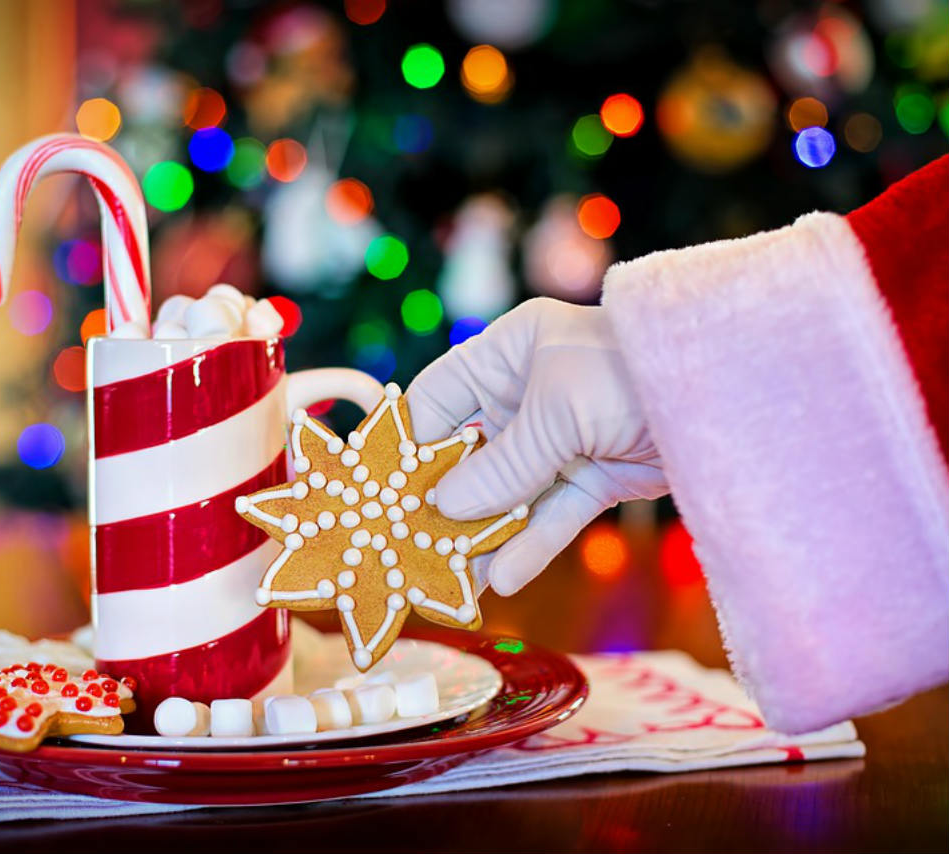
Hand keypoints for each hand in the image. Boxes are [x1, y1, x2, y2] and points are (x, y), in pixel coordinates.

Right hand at [405, 298, 668, 594]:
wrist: (733, 393)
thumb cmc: (634, 372)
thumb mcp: (559, 410)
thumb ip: (502, 463)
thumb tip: (443, 507)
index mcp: (507, 354)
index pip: (437, 400)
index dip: (408, 444)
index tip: (380, 493)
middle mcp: (526, 394)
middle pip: (467, 455)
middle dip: (441, 502)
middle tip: (408, 547)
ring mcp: (559, 438)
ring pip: (506, 493)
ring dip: (481, 536)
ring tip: (449, 581)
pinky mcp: (593, 476)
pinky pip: (550, 515)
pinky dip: (528, 545)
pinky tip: (501, 578)